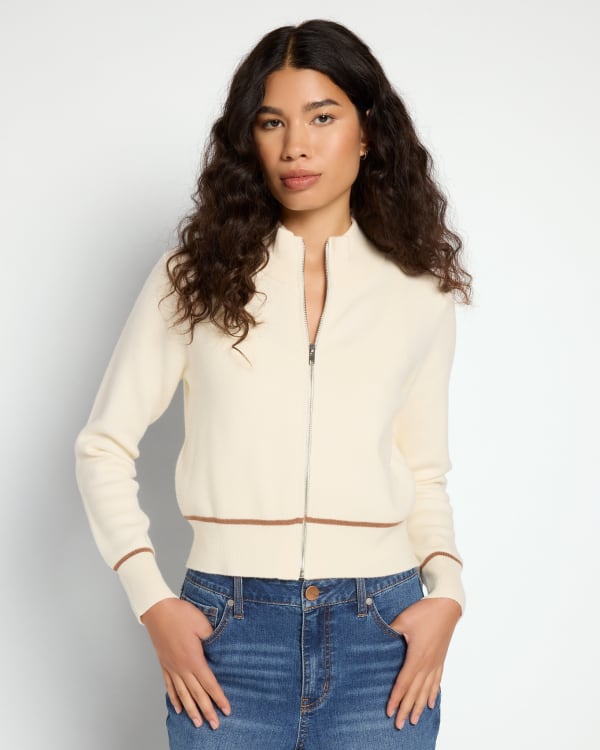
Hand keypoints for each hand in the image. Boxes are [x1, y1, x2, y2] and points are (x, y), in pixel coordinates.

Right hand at [141, 597, 231, 729]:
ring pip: (183, 694)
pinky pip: (170, 686)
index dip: (219, 698)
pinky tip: (178, 708)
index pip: (209, 684)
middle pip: (197, 694)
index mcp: (194, 659)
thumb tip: (220, 649)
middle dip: (207, 711)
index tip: (226, 710)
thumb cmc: (180, 614)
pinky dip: (175, 698)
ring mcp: (171, 667)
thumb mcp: (202, 624)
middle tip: (215, 725)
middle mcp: (182, 668)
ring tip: (197, 723)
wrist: (157, 610)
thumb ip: (213, 639)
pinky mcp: (164, 664)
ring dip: (191, 710)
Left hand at [386, 597, 460, 728]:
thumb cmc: (425, 612)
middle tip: (400, 725)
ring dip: (419, 706)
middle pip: (415, 692)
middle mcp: (427, 664)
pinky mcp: (441, 659)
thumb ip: (389, 631)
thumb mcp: (403, 620)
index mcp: (417, 656)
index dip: (396, 698)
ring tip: (414, 720)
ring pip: (426, 690)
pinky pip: (437, 681)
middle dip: (406, 709)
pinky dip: (432, 694)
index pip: (404, 682)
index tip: (390, 711)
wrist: (447, 606)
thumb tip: (376, 637)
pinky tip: (430, 703)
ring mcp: (436, 662)